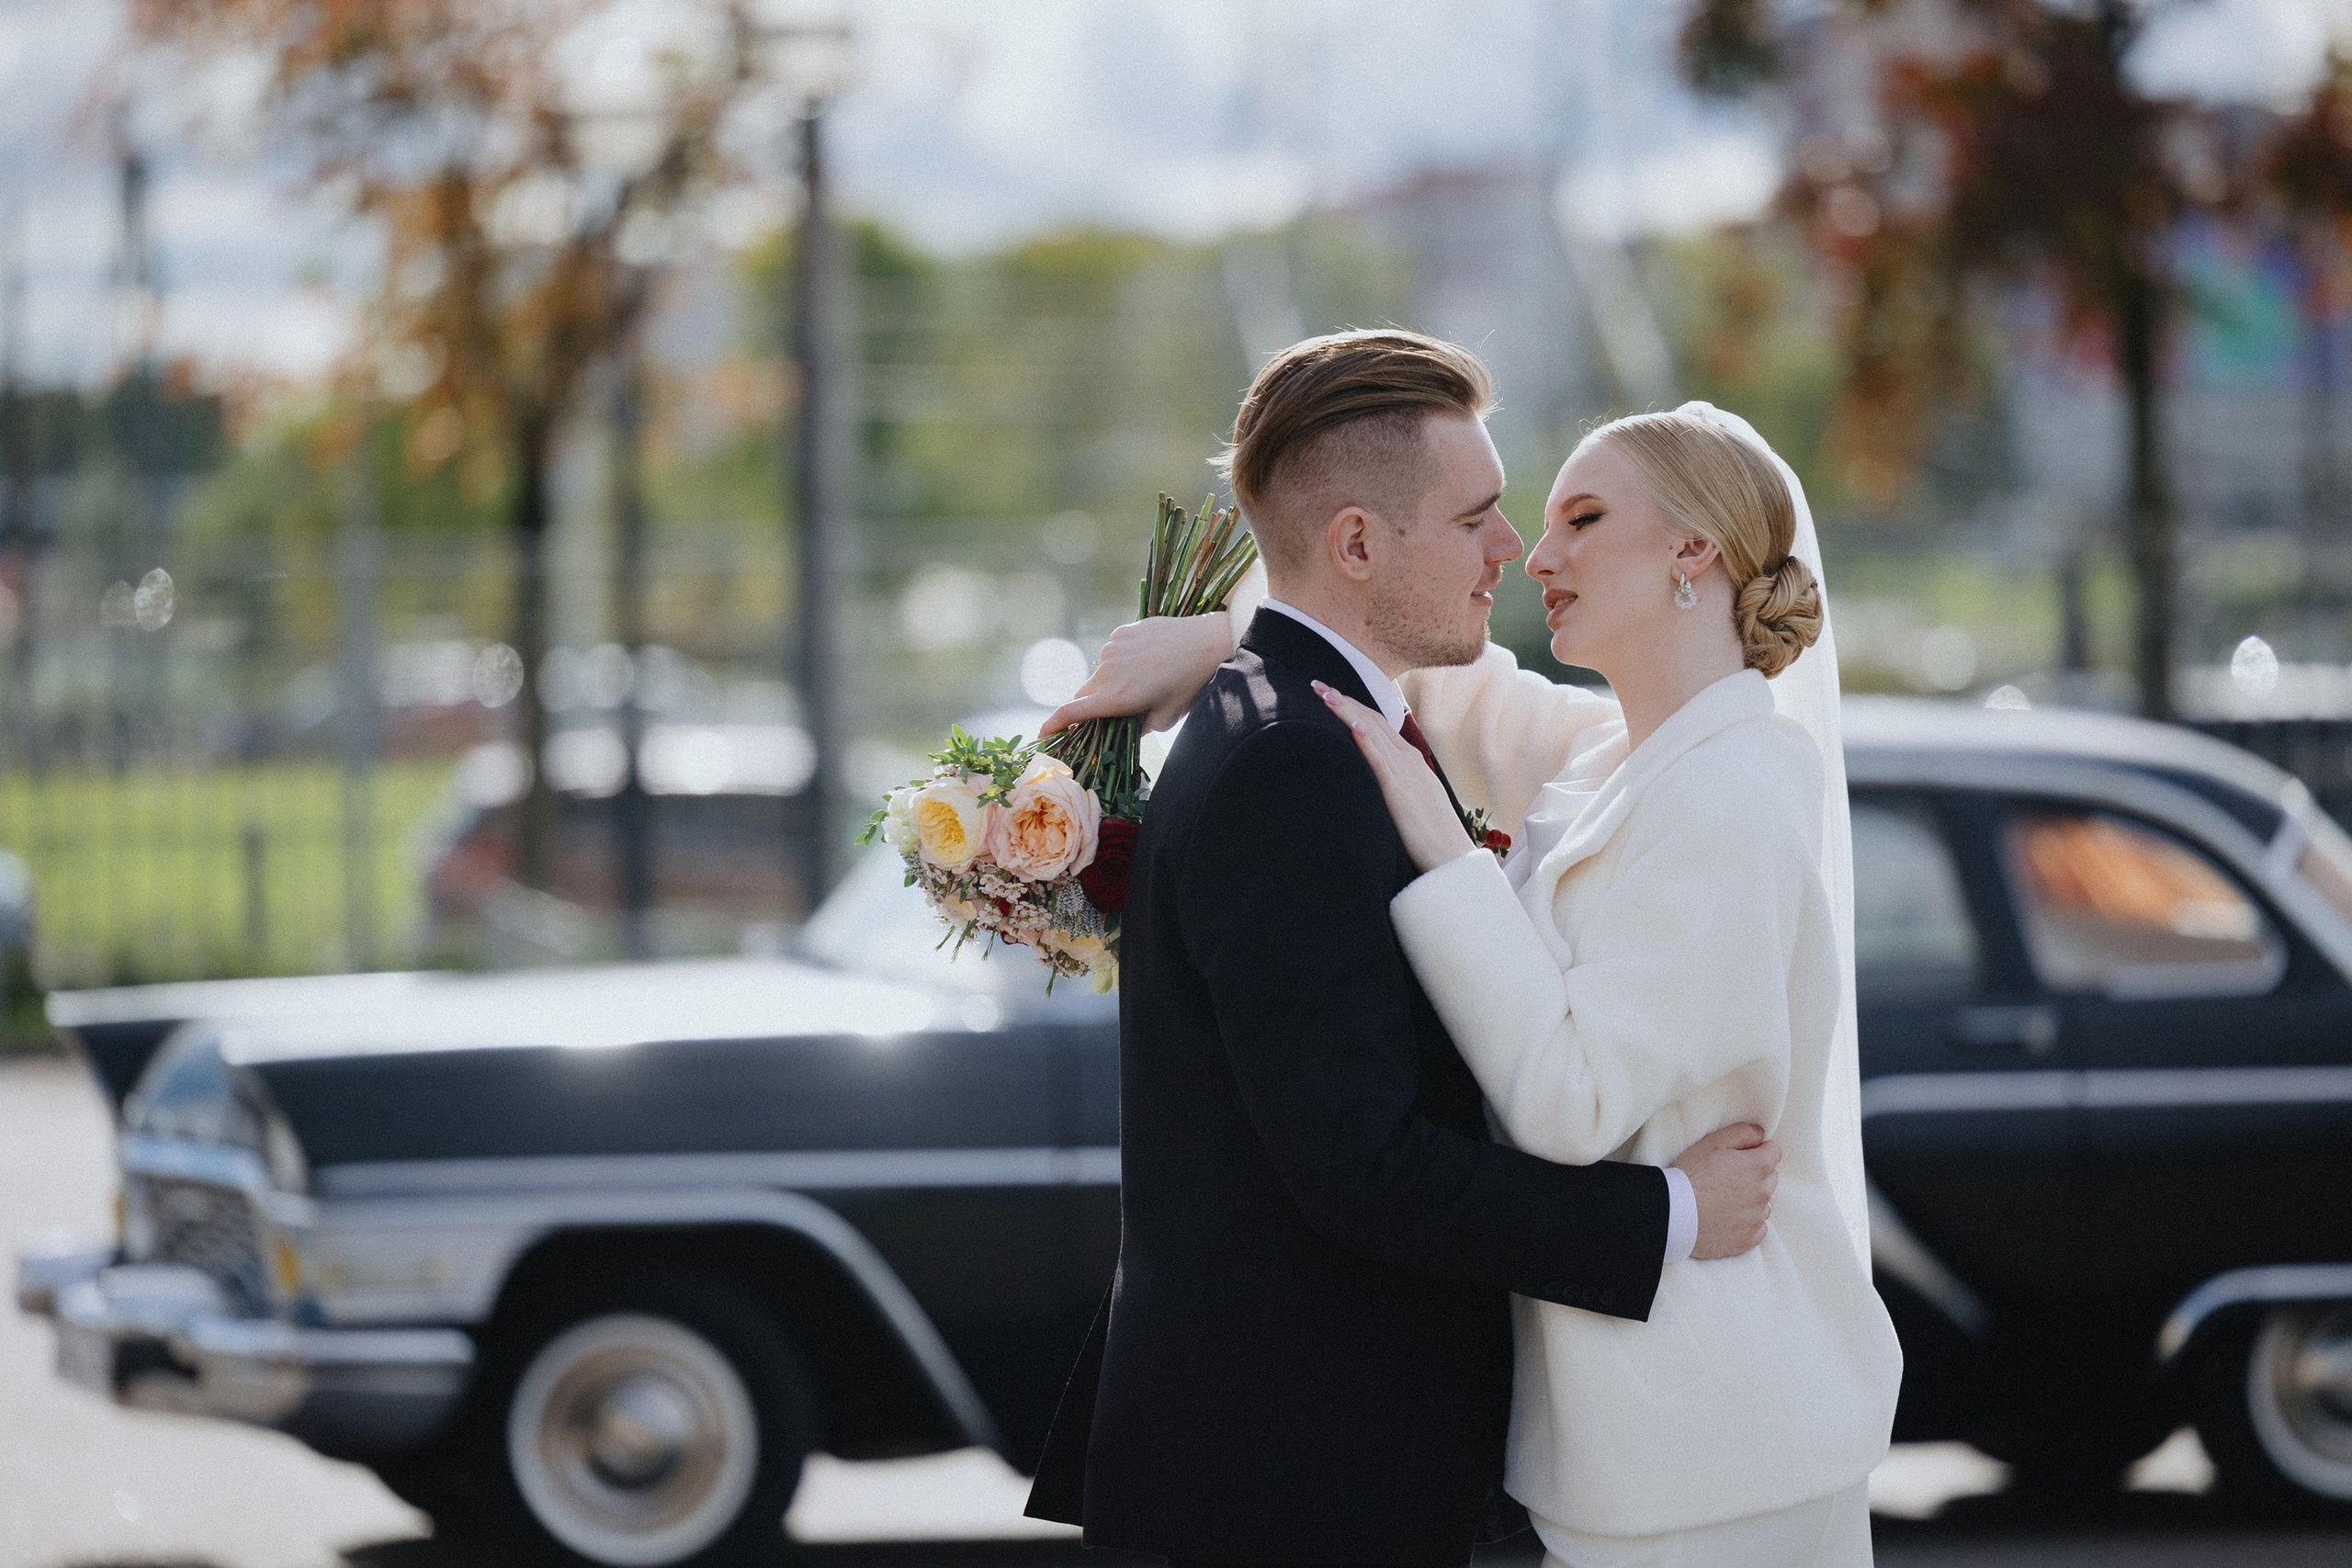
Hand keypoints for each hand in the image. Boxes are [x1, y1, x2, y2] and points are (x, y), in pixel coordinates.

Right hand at [1039, 614, 1234, 736]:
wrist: (1208, 642)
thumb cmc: (1190, 685)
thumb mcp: (1165, 718)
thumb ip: (1137, 727)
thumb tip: (1123, 729)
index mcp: (1115, 698)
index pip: (1071, 712)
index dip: (1053, 725)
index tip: (1043, 733)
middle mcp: (1106, 672)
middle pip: (1084, 694)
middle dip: (1091, 705)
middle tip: (1113, 710)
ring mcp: (1111, 649)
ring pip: (1099, 672)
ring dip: (1109, 681)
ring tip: (1143, 680)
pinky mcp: (1121, 632)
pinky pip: (1112, 652)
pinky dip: (1121, 661)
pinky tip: (1147, 660)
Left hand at [1313, 682, 1469, 873]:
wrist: (1452, 857)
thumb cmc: (1432, 834)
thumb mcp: (1413, 799)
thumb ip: (1395, 783)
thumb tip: (1374, 779)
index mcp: (1410, 761)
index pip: (1378, 724)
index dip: (1354, 707)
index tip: (1331, 695)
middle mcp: (1407, 760)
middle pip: (1372, 720)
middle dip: (1343, 700)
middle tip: (1317, 684)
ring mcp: (1405, 773)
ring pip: (1372, 733)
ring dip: (1347, 711)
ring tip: (1324, 694)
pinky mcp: (1399, 791)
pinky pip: (1380, 762)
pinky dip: (1367, 741)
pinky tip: (1353, 727)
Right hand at [1673, 1122, 1779, 1259]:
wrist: (1673, 1214)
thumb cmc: (1690, 1174)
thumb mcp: (1712, 1142)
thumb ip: (1743, 1133)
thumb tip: (1761, 1135)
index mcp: (1758, 1166)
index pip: (1773, 1152)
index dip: (1755, 1151)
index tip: (1738, 1157)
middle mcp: (1764, 1193)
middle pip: (1769, 1178)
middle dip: (1754, 1175)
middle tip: (1726, 1178)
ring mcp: (1758, 1218)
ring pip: (1763, 1204)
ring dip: (1750, 1200)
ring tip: (1722, 1201)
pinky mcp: (1749, 1239)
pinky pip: (1758, 1228)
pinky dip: (1746, 1224)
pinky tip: (1726, 1219)